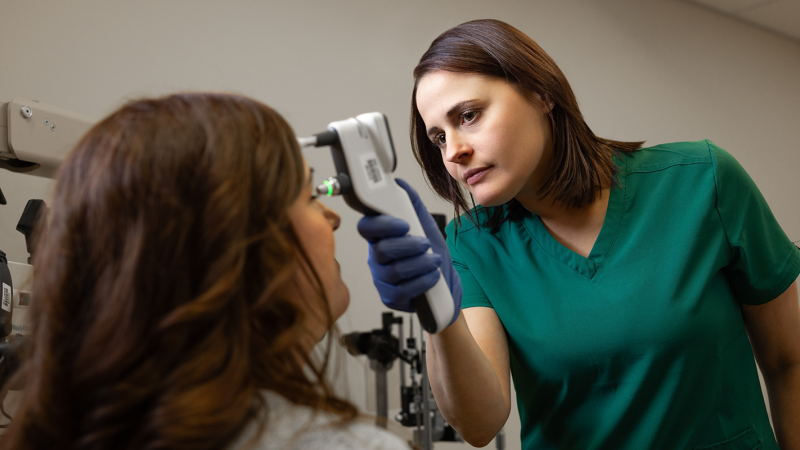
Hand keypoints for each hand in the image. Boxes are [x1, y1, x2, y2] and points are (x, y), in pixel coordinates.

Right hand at [357, 179, 461, 324]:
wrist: (446, 286)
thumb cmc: (431, 255)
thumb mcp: (426, 226)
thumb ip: (412, 204)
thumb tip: (399, 183)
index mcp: (381, 237)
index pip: (366, 228)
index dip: (382, 225)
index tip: (403, 224)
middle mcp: (377, 258)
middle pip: (381, 250)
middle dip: (407, 245)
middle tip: (425, 244)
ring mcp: (382, 279)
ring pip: (393, 271)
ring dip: (419, 264)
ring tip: (434, 261)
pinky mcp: (391, 298)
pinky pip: (401, 291)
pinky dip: (421, 281)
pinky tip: (433, 276)